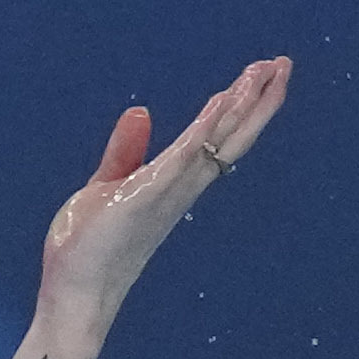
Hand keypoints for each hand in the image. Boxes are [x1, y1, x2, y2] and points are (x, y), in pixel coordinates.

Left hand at [22, 57, 294, 356]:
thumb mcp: (107, 186)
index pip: (215, 138)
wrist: (74, 296)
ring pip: (217, 140)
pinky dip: (203, 129)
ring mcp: (166, 192)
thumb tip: (140, 111)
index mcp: (173, 184)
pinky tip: (221, 101)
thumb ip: (126, 151)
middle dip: (258, 99)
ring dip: (244, 104)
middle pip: (230, 136)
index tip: (260, 74)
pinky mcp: (145, 196)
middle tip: (284, 62)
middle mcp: (180, 188)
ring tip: (269, 70)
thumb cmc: (89, 249)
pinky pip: (181, 157)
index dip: (238, 106)